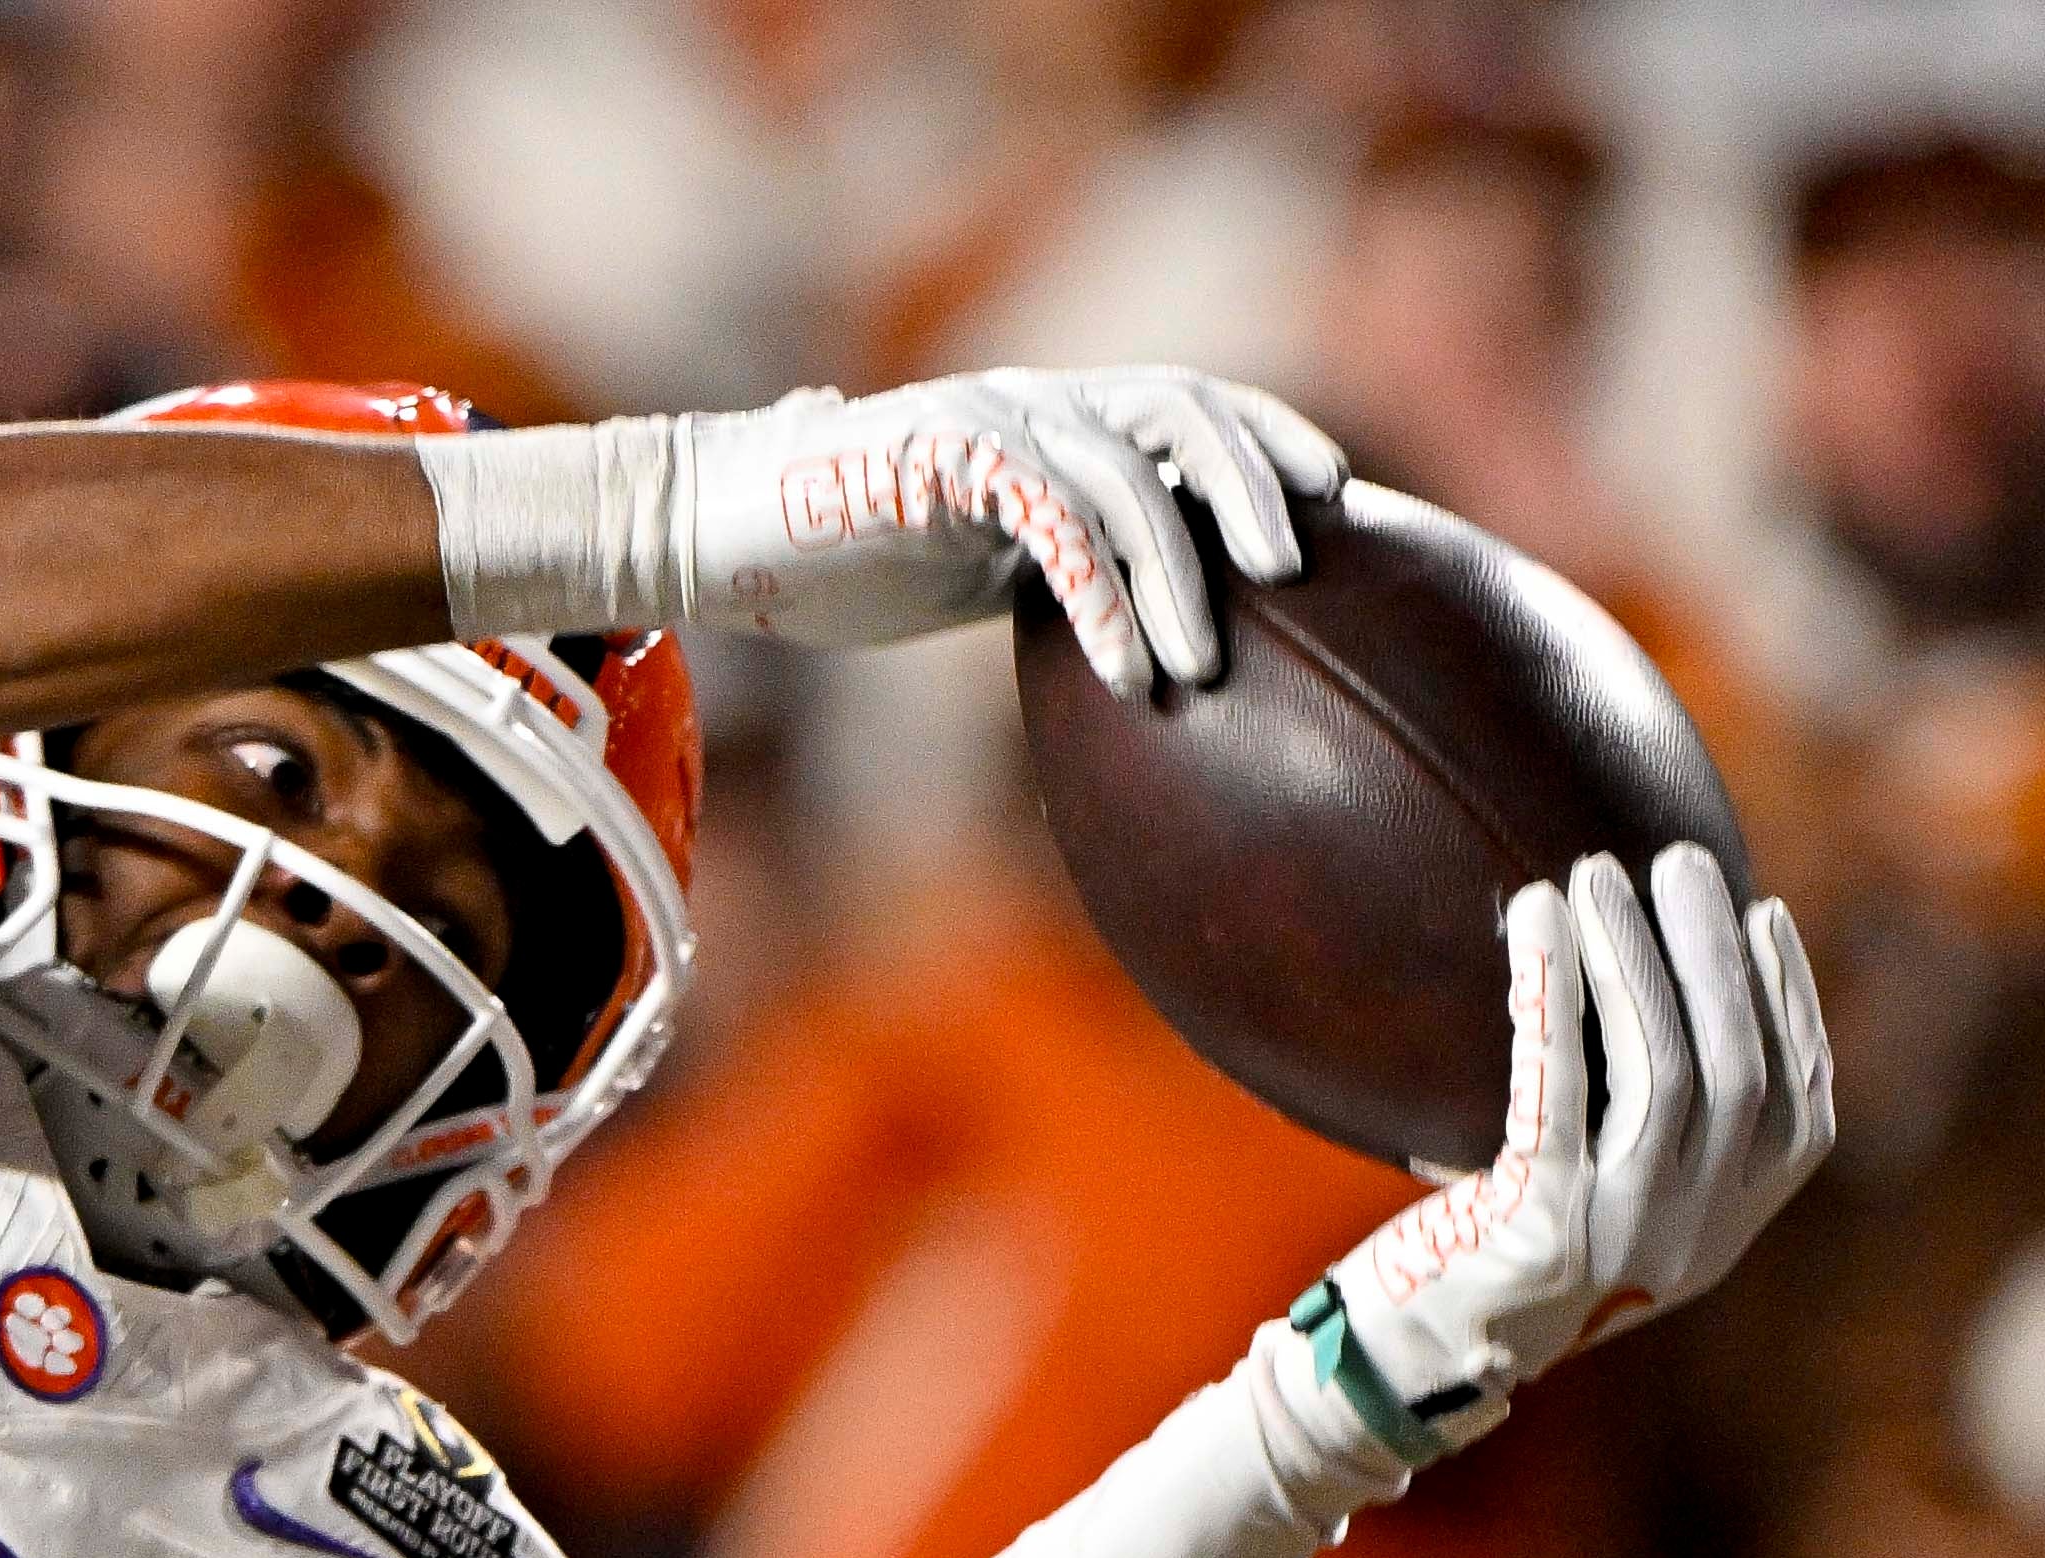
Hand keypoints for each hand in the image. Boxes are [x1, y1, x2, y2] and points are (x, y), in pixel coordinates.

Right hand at [673, 365, 1341, 692]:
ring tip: (1204, 663)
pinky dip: (1097, 597)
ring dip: (1175, 572)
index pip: (1191, 404)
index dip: (1267, 441)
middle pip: (1184, 413)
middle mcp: (1037, 401)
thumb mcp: (971, 566)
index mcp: (1056, 417)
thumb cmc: (836, 557)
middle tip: (1299, 570)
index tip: (1332, 503)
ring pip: (1124, 474)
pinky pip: (1049, 522)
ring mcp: (990, 421)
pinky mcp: (944, 459)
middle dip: (1251, 485)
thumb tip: (1121, 631)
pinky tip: (1125, 670)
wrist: (712, 532)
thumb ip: (1048, 567)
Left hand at [1286, 844, 1835, 1470]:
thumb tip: (1660, 983)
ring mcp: (1622, 1236)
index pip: (1798, 1109)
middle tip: (1680, 862)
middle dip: (1712, 953)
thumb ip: (1649, 1135)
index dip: (1788, 1003)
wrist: (1398, 1367)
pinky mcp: (1542, 1224)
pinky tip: (1537, 918)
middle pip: (1736, 1069)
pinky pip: (1558, 1082)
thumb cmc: (1488, 1266)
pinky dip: (1553, 988)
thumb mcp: (1598, 1208)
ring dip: (1632, 957)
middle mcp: (1690, 1241)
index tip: (1760, 915)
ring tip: (1598, 875)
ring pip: (1663, 1069)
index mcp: (1721, 1237)